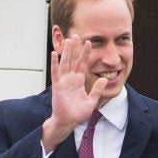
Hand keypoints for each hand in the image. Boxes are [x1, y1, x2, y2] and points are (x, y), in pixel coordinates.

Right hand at [41, 34, 106, 151]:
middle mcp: (70, 79)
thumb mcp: (91, 101)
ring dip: (66, 52)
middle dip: (74, 48)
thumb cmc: (77, 114)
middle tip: (76, 35)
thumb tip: (104, 79)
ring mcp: (63, 82)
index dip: (85, 53)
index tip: (88, 42)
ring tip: (68, 40)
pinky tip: (54, 54)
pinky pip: (55, 73)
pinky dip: (54, 63)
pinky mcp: (57, 86)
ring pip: (64, 63)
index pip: (82, 64)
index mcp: (78, 82)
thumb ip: (97, 89)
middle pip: (72, 60)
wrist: (68, 122)